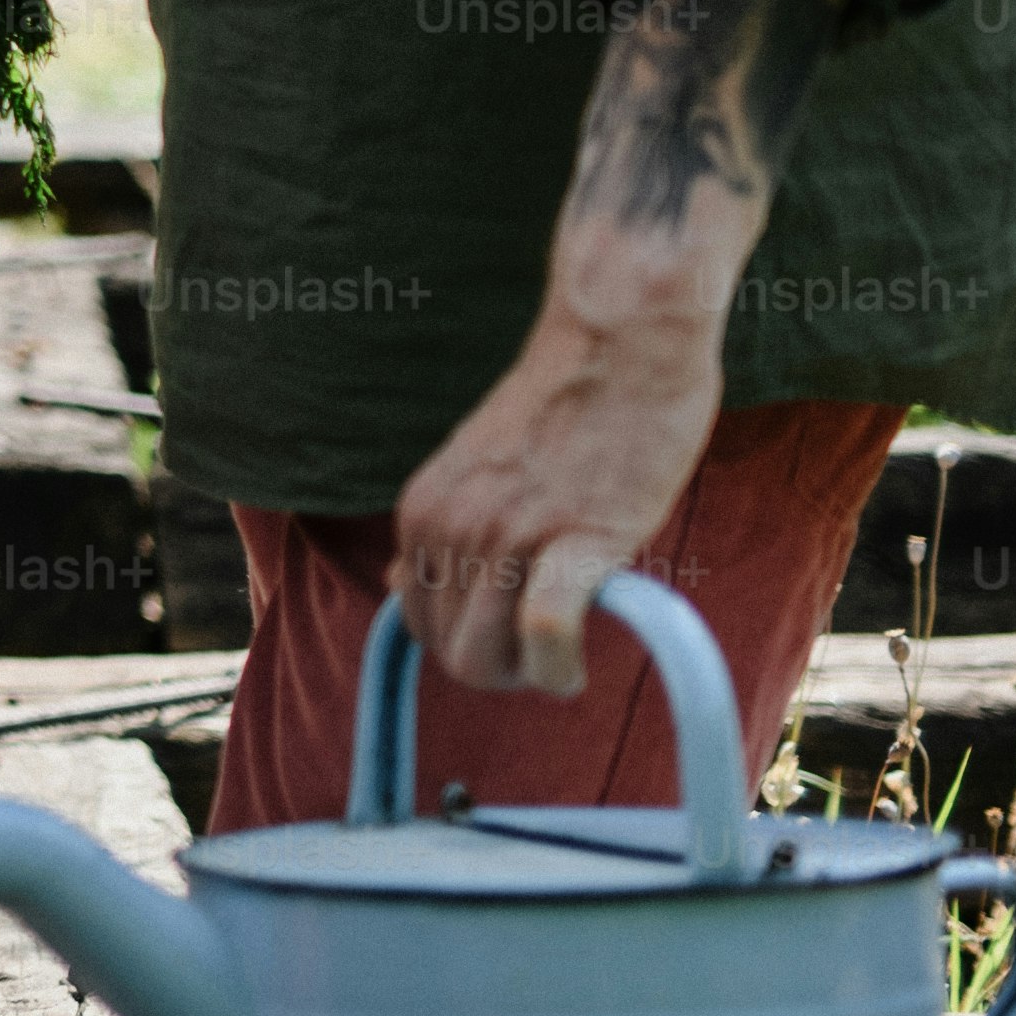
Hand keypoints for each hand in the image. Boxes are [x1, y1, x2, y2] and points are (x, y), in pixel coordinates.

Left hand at [385, 309, 723, 700]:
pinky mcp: (574, 535)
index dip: (473, 647)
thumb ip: (439, 531)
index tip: (518, 639)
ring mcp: (506, 531)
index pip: (419, 626)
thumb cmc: (568, 406)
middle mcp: (450, 524)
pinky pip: (545, 632)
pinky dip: (558, 666)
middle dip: (505, 672)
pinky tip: (577, 666)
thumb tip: (394, 584)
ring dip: (534, 677)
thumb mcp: (473, 469)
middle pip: (454, 656)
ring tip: (569, 658)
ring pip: (489, 661)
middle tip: (552, 654)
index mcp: (423, 510)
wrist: (621, 338)